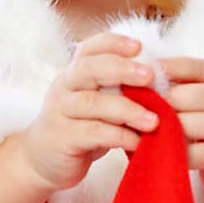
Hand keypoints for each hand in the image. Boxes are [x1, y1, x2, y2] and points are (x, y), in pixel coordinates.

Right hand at [20, 33, 159, 190]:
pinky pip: (92, 133)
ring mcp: (60, 112)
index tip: (139, 46)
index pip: (90, 48)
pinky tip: (138, 141)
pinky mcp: (62, 139)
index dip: (113, 43)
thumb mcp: (96, 101)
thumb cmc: (80, 125)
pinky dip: (119, 136)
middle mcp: (64, 87)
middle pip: (89, 69)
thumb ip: (117, 88)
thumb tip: (162, 81)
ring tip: (155, 120)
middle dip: (122, 69)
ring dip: (127, 109)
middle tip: (150, 76)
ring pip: (93, 103)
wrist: (41, 159)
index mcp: (74, 72)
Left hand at [160, 56, 203, 201]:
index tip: (146, 71)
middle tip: (149, 102)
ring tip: (157, 126)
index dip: (175, 67)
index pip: (202, 68)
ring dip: (184, 125)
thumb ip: (174, 91)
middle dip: (180, 97)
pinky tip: (165, 152)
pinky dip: (185, 153)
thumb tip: (131, 83)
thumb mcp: (200, 103)